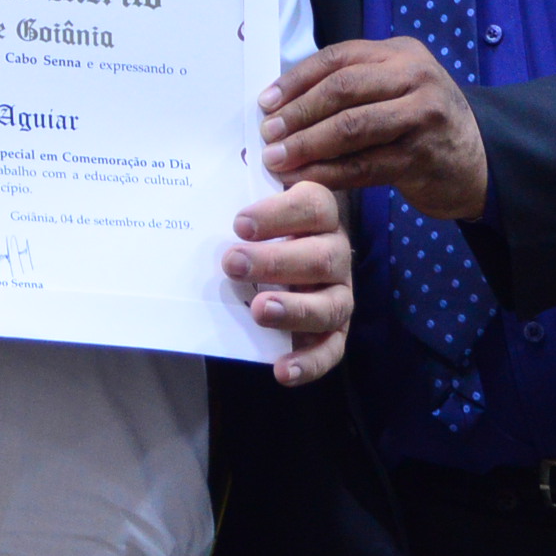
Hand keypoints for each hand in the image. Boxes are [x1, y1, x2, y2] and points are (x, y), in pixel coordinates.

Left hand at [224, 180, 353, 384]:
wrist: (271, 256)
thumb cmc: (259, 225)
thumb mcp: (253, 201)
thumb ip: (242, 187)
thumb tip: (217, 184)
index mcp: (320, 213)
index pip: (312, 206)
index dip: (278, 214)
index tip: (238, 223)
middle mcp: (336, 252)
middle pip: (321, 256)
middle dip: (276, 262)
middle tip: (232, 263)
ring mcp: (338, 293)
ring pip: (331, 304)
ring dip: (295, 309)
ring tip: (260, 310)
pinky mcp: (334, 330)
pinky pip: (331, 349)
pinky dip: (310, 363)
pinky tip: (281, 371)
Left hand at [258, 37, 487, 219]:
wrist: (479, 160)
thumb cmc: (422, 122)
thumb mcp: (395, 88)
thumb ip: (352, 86)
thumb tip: (282, 103)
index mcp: (401, 53)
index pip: (338, 58)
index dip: (297, 79)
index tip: (266, 102)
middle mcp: (415, 77)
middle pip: (342, 89)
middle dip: (298, 113)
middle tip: (268, 134)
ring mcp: (422, 116)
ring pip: (351, 127)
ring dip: (308, 145)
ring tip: (278, 159)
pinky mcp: (422, 156)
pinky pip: (364, 165)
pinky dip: (329, 173)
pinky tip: (305, 179)